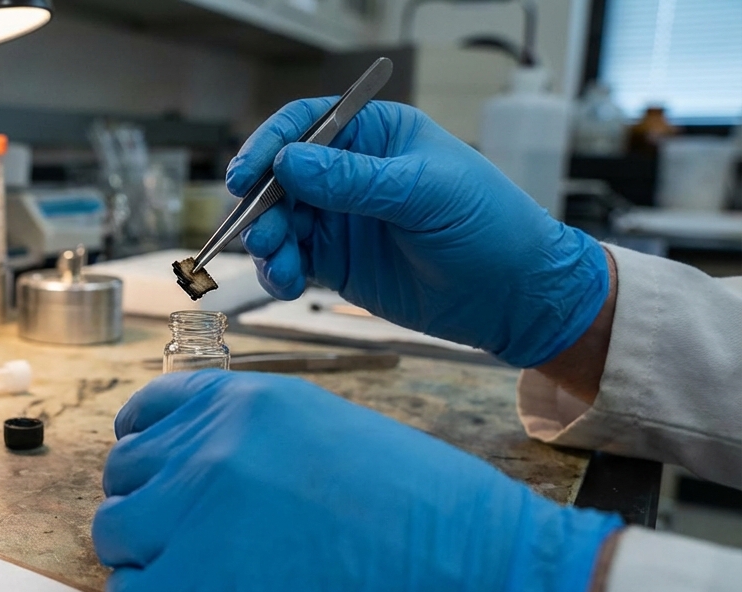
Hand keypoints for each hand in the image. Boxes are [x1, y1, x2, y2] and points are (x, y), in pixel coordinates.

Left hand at [94, 371, 621, 591]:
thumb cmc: (437, 522)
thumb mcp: (335, 435)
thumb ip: (257, 440)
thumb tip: (206, 464)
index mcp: (245, 404)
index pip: (149, 413)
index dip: (150, 450)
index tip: (159, 475)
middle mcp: (206, 452)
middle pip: (125, 475)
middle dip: (151, 505)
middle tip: (194, 540)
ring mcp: (189, 523)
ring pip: (114, 533)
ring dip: (147, 556)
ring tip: (203, 578)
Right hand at [228, 99, 608, 368]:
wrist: (514, 297)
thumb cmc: (489, 227)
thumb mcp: (425, 195)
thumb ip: (355, 181)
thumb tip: (289, 162)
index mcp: (375, 136)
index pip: (306, 126)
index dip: (269, 147)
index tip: (245, 177)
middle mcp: (349, 173)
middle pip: (279, 177)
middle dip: (261, 205)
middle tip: (260, 235)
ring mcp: (339, 218)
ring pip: (277, 222)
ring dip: (266, 242)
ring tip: (279, 266)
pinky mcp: (335, 262)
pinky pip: (289, 260)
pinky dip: (277, 271)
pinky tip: (286, 284)